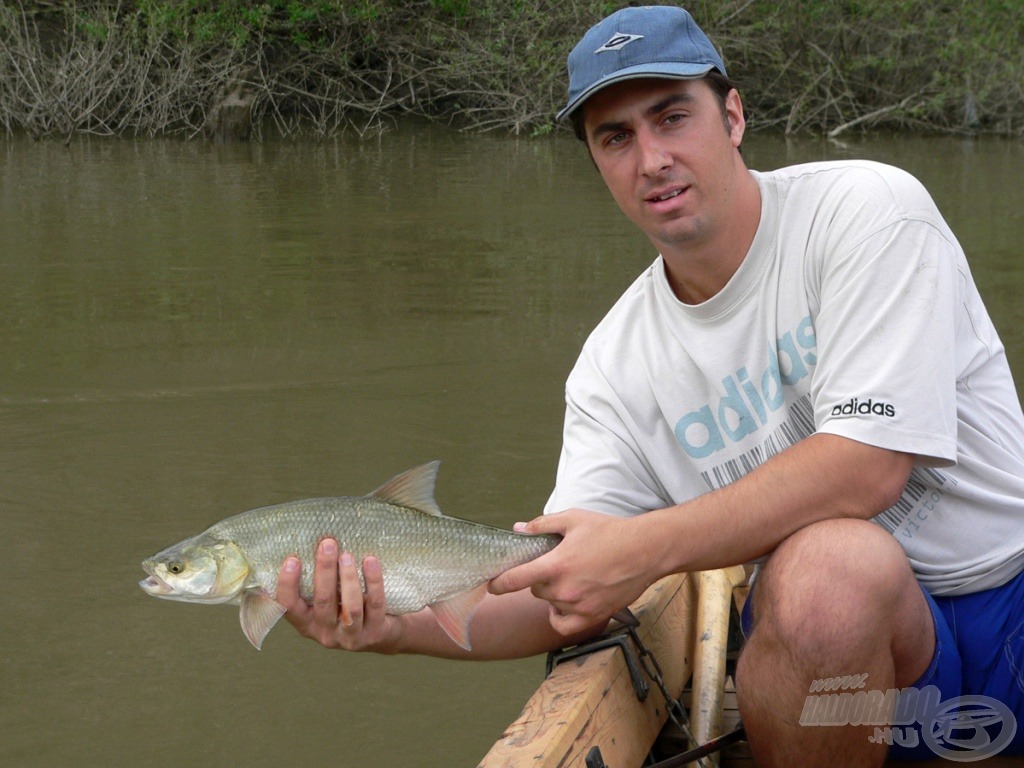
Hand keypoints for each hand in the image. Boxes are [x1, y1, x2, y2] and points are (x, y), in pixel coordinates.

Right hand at [276, 538, 403, 652]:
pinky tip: (370, 561)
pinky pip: (375, 604)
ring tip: (347, 554)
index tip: (292, 559)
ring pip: (350, 607)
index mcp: (307, 623)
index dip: (287, 585)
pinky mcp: (376, 633)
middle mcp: (326, 634)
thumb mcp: (327, 602)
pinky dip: (373, 581)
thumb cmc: (346, 608)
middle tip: (328, 544)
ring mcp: (352, 636)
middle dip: (325, 570)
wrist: (383, 635)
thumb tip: (305, 545)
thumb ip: (315, 583)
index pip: (289, 607)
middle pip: (323, 602)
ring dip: (348, 578)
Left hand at [488, 509, 655, 634]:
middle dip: (539, 577)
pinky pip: (564, 624)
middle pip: (535, 590)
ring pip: (550, 604)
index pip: (515, 580)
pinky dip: (560, 615)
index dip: (498, 583)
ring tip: (570, 578)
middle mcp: (565, 590)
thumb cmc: (610, 532)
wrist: (645, 550)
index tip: (490, 584)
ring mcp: (579, 606)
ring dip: (553, 594)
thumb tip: (519, 529)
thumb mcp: (573, 519)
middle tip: (556, 564)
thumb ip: (542, 525)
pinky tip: (567, 602)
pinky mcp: (593, 616)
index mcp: (556, 565)